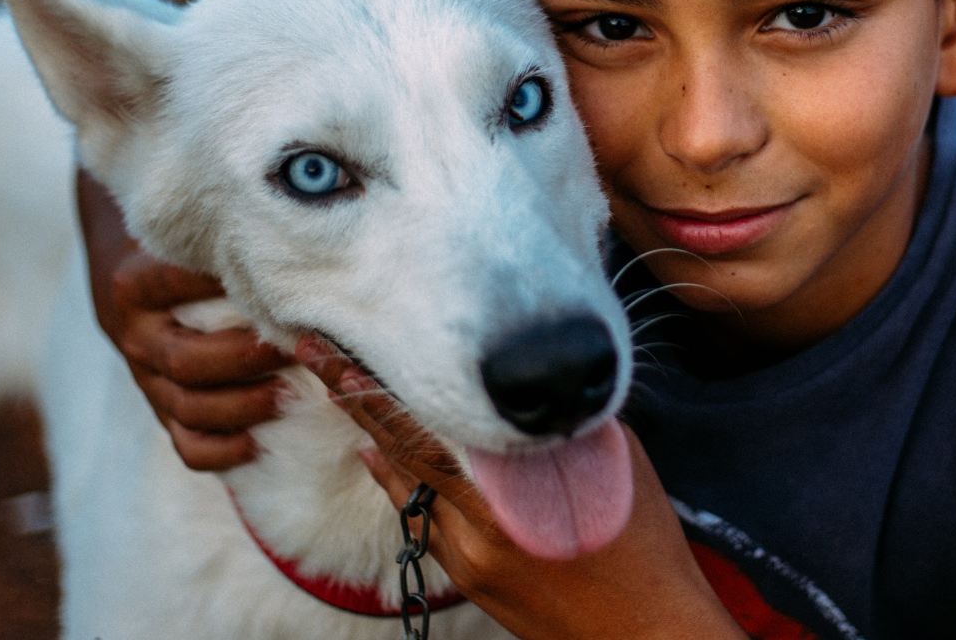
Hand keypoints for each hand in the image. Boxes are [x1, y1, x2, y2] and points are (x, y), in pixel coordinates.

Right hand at [79, 170, 292, 469]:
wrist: (124, 269)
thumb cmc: (176, 246)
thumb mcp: (182, 234)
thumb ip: (219, 240)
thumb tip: (294, 241)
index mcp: (133, 287)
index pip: (174, 288)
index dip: (223, 288)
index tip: (275, 285)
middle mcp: (133, 335)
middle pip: (186, 361)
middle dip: (246, 360)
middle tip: (295, 349)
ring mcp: (144, 376)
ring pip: (186, 407)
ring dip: (242, 407)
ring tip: (288, 395)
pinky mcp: (159, 406)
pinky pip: (183, 444)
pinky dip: (220, 451)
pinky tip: (256, 443)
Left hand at [298, 337, 746, 639]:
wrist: (644, 634)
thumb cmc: (644, 544)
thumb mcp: (613, 464)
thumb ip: (560, 423)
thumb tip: (521, 385)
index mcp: (513, 490)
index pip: (428, 424)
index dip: (379, 384)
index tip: (341, 344)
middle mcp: (479, 524)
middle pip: (401, 447)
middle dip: (355, 397)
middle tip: (311, 350)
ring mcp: (467, 556)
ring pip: (406, 482)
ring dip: (373, 433)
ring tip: (333, 387)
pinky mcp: (467, 578)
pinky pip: (420, 518)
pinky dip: (399, 479)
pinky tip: (377, 451)